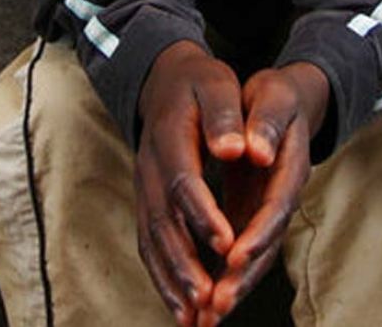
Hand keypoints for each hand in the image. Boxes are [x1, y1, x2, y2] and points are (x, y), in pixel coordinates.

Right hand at [136, 40, 246, 325]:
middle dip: (185, 265)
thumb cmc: (200, 83)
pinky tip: (180, 306)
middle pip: (163, 223)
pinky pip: (150, 245)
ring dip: (172, 281)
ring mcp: (144, 188)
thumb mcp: (216, 84)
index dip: (204, 216)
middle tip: (207, 300)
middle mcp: (150, 169)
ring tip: (193, 318)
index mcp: (169, 139)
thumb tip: (237, 150)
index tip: (226, 244)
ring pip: (152, 241)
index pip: (184, 183)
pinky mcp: (147, 202)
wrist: (164, 79)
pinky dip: (163, 278)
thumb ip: (225, 116)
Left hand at [198, 62, 329, 325]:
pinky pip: (235, 256)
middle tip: (215, 307)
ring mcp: (264, 212)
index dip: (256, 234)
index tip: (234, 256)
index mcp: (288, 169)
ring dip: (229, 290)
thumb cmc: (275, 96)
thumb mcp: (273, 96)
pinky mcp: (248, 218)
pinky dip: (218, 280)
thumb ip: (265, 123)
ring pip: (251, 259)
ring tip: (202, 321)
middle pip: (265, 245)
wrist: (283, 102)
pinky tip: (195, 305)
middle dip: (241, 279)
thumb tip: (255, 151)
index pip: (275, 207)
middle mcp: (280, 198)